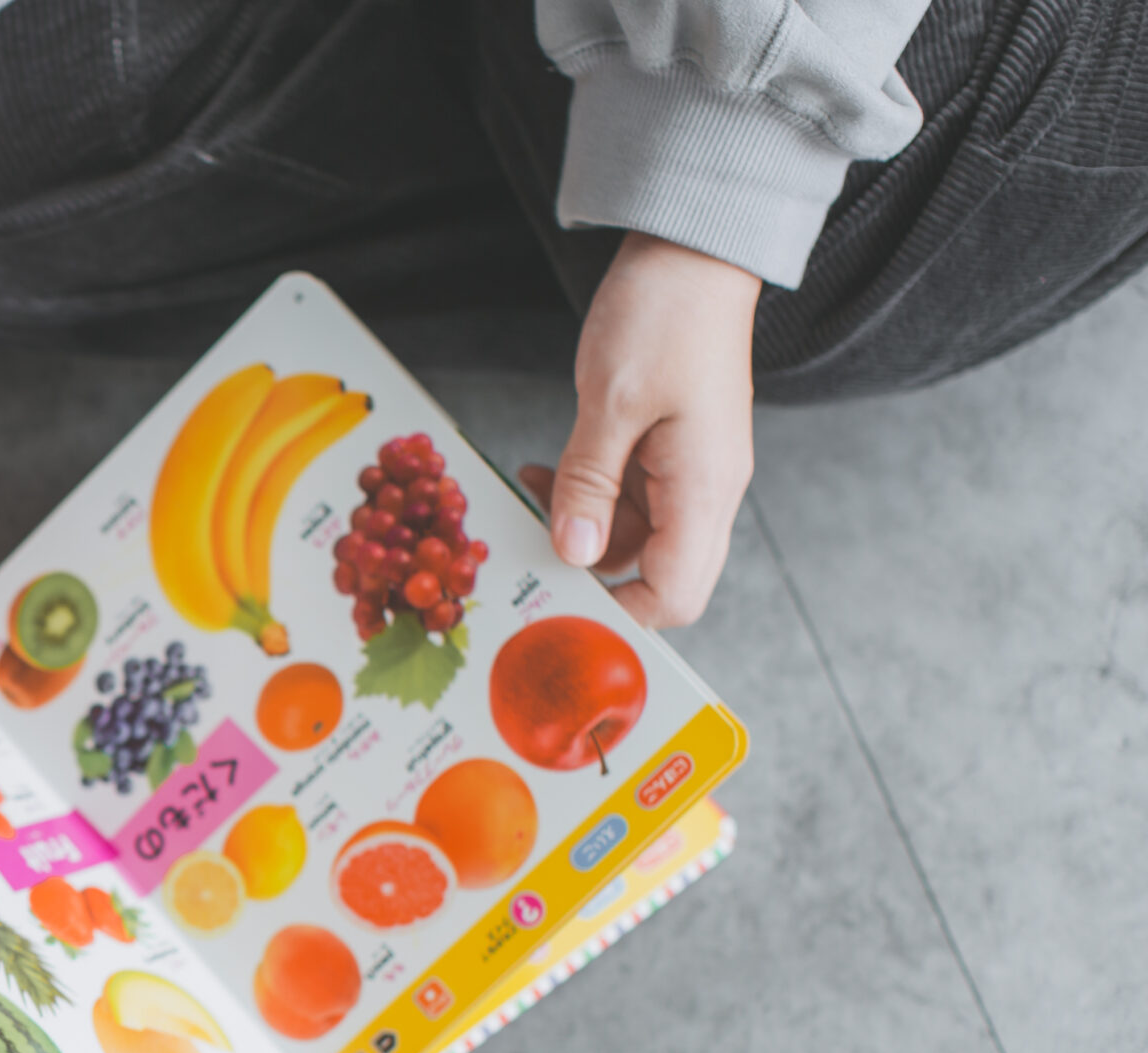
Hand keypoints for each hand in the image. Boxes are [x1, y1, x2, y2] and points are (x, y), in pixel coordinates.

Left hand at [520, 231, 760, 628]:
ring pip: (638, 539)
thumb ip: (589, 482)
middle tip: (533, 558)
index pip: (675, 593)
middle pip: (660, 575)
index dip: (620, 614)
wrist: (694, 252)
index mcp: (705, 488)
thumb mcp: (611, 400)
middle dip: (595, 576)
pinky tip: (546, 474)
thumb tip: (572, 550)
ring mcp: (691, 472)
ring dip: (582, 531)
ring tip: (531, 495)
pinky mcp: (671, 452)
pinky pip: (630, 500)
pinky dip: (587, 498)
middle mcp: (707, 490)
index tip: (559, 605)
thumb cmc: (665, 313)